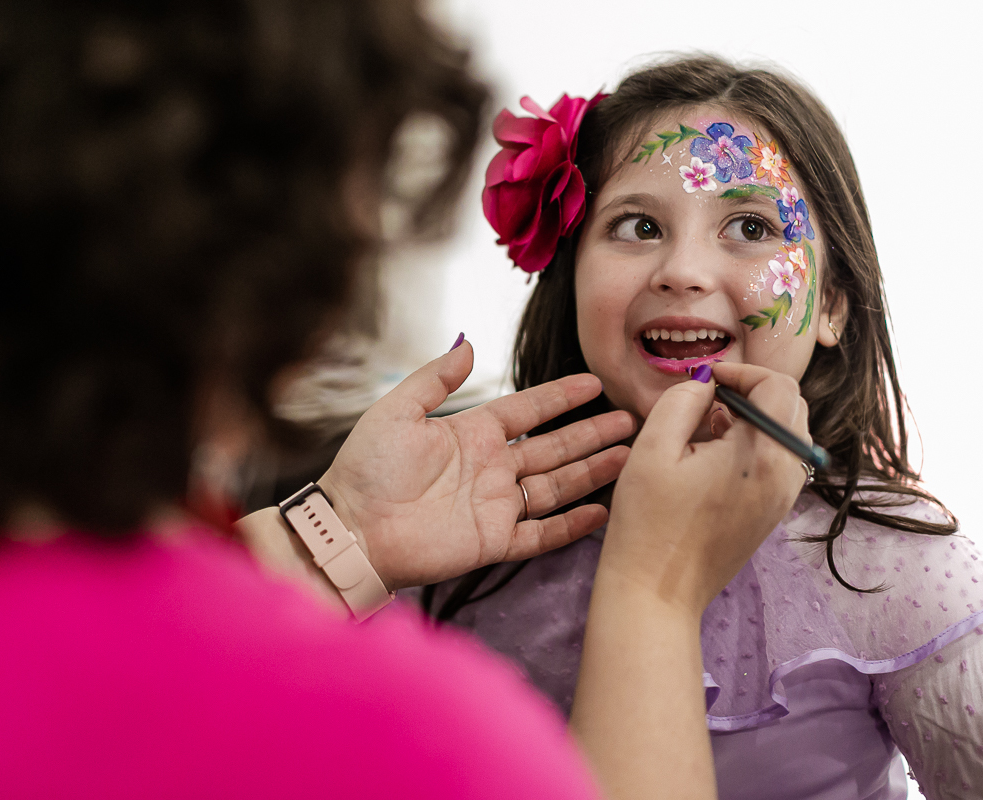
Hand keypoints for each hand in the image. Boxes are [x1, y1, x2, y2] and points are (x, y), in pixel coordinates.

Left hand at [319, 340, 634, 589]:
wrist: (352, 528)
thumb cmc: (366, 469)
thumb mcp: (396, 411)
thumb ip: (435, 378)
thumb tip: (468, 343)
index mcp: (471, 433)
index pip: (527, 410)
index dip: (560, 396)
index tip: (594, 382)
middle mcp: (490, 468)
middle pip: (553, 447)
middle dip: (591, 433)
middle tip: (630, 420)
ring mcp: (495, 505)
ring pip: (557, 486)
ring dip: (592, 471)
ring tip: (628, 455)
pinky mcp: (494, 541)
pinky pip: (542, 533)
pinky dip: (572, 525)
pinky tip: (602, 511)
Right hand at [601, 361, 808, 616]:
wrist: (657, 591)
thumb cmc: (647, 523)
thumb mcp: (652, 447)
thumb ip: (682, 400)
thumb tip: (705, 383)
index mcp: (762, 454)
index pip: (777, 385)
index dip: (741, 370)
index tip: (706, 378)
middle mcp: (785, 475)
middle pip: (792, 405)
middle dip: (751, 390)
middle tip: (707, 399)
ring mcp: (783, 497)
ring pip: (789, 433)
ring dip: (755, 417)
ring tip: (707, 429)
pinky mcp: (772, 513)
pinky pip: (780, 461)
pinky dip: (756, 446)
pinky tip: (714, 458)